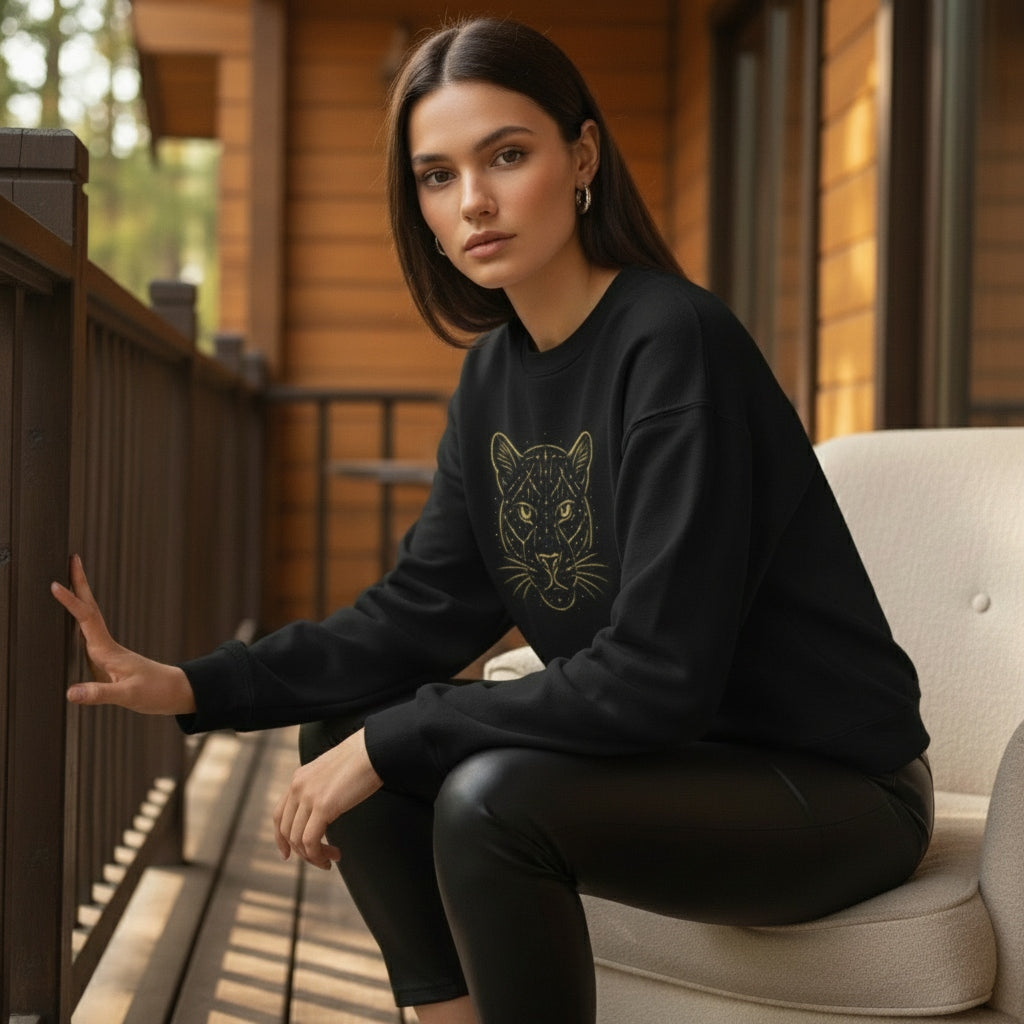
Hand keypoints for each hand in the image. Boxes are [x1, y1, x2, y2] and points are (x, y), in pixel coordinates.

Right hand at [51, 554, 195, 714]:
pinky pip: (89, 633)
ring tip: (67, 580)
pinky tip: (74, 619)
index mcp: (107, 650)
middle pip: (90, 608)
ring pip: (89, 618)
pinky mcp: (108, 659)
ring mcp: (108, 651)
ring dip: (79, 598)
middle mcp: (106, 645)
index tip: (56, 584)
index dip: (71, 601)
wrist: (177, 692)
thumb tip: (71, 693)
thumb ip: (99, 694)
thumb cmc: (155, 692)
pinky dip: (79, 619)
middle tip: (71, 558)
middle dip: (80, 583)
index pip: (86, 618)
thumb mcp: (127, 696)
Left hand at [273, 728, 381, 869]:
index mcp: (299, 778)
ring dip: (313, 856)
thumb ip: (321, 789)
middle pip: (287, 831)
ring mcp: (308, 796)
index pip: (279, 815)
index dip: (281, 838)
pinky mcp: (323, 805)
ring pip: (298, 839)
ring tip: (332, 858)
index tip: (288, 854)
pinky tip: (334, 855)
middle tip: (322, 859)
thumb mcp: (332, 773)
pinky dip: (319, 855)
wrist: (374, 749)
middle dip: (302, 852)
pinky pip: (311, 841)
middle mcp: (298, 787)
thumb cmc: (362, 759)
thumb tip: (324, 811)